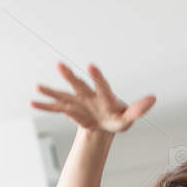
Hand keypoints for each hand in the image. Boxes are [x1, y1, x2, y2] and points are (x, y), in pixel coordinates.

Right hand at [32, 63, 155, 133]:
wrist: (104, 122)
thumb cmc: (117, 118)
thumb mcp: (128, 118)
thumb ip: (138, 109)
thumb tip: (154, 98)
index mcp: (104, 95)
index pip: (101, 85)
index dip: (97, 76)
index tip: (90, 66)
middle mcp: (88, 94)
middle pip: (78, 84)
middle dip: (69, 76)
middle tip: (59, 65)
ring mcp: (77, 101)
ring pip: (63, 94)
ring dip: (51, 90)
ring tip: (37, 86)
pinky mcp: (69, 109)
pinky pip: (55, 107)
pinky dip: (45, 106)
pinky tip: (32, 102)